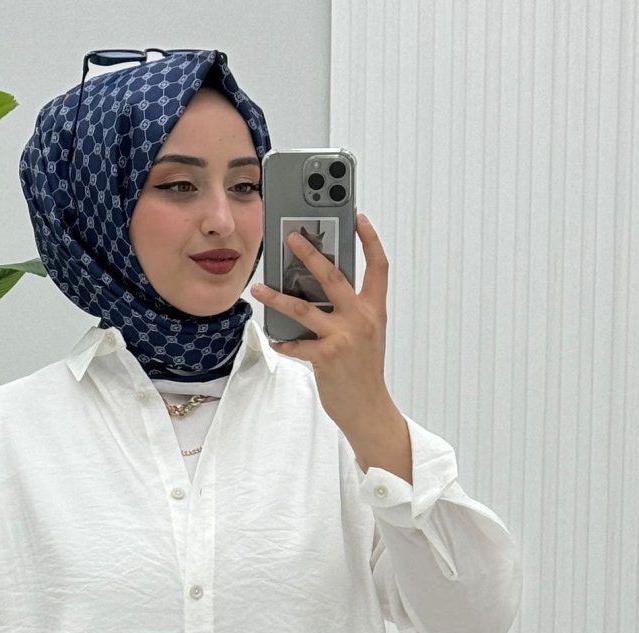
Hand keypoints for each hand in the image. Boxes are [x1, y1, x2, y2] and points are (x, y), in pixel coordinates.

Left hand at [250, 214, 402, 446]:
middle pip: (333, 276)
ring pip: (304, 307)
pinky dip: (283, 342)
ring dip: (277, 296)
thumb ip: (350, 313)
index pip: (378, 266)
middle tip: (292, 237)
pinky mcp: (326, 356)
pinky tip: (275, 339)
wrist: (369, 409)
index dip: (370, 239)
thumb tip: (320, 294)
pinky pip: (296, 344)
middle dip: (310, 253)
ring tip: (260, 287)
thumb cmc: (364, 372)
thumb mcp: (367, 336)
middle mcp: (360, 318)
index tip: (358, 218)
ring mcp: (344, 337)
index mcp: (374, 310)